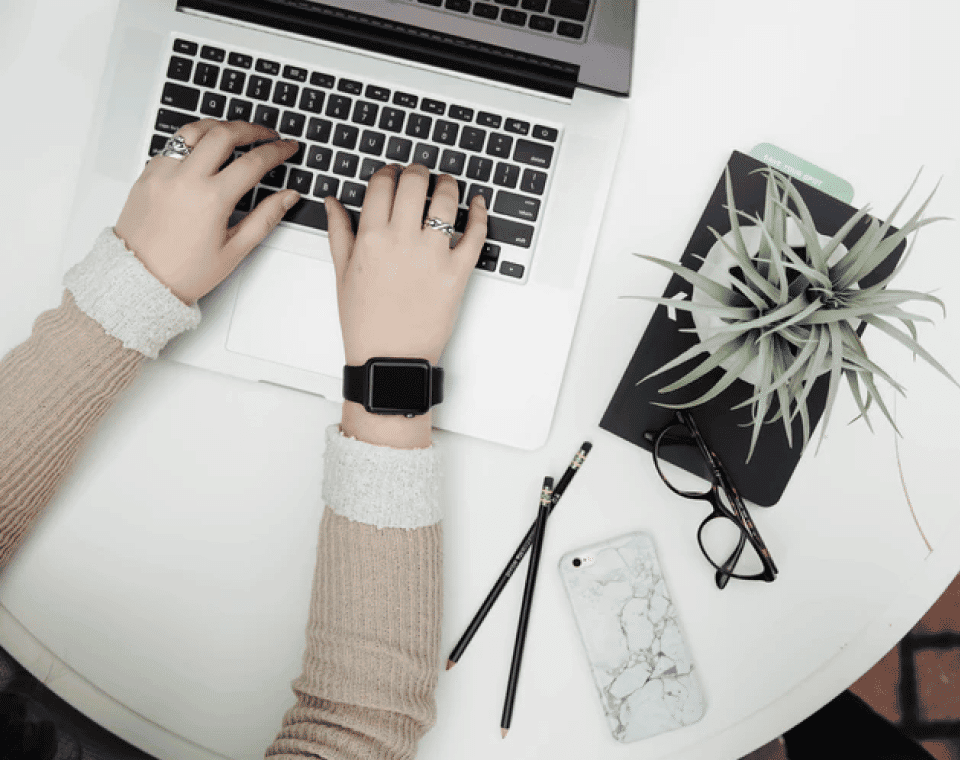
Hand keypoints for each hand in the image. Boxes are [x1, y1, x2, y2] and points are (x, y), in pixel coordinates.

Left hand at [114, 119, 300, 304]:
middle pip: (224, 134)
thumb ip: (265, 218)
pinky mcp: (147, 174)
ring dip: (220, 126)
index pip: (253, 162)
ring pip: (195, 130)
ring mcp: (163, 173)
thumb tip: (287, 197)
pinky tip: (204, 150)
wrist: (139, 280)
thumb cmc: (183, 272)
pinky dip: (193, 141)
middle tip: (267, 134)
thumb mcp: (234, 250)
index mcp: (211, 199)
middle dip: (252, 129)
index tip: (287, 148)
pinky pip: (173, 145)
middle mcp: (185, 179)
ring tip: (235, 133)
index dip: (277, 151)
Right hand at [325, 163, 487, 366]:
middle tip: (420, 174)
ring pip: (446, 200)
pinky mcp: (458, 272)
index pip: (382, 184)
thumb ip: (339, 232)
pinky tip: (478, 204)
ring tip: (447, 185)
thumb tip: (333, 202)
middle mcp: (402, 241)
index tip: (393, 174)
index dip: (389, 172)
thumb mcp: (342, 275)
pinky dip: (480, 213)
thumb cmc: (365, 323)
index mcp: (371, 238)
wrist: (390, 359)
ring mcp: (433, 255)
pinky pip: (476, 233)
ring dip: (448, 184)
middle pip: (414, 182)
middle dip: (418, 171)